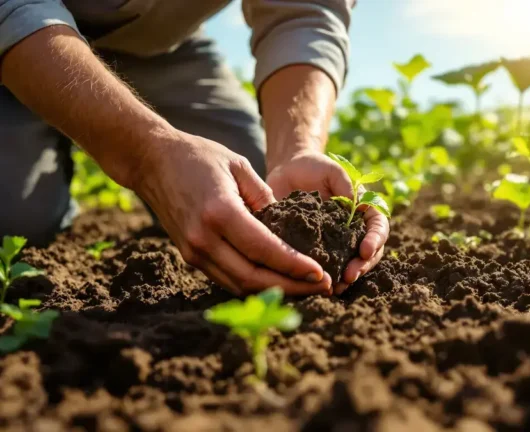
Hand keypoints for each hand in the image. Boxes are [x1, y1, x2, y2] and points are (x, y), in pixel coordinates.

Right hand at [130, 131, 331, 295]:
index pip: (264, 250)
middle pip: (253, 278)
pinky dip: (255, 284)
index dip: (294, 266)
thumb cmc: (199, 157)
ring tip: (306, 288)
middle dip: (292, 287)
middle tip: (322, 287)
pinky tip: (278, 280)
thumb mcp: (239, 165)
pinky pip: (227, 279)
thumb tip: (288, 228)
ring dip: (275, 291)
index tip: (320, 273)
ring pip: (240, 285)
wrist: (151, 162)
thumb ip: (265, 197)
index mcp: (220, 212)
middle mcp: (204, 238)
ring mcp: (194, 251)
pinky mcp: (190, 256)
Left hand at [267, 149, 389, 293]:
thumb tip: (356, 204)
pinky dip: (324, 277)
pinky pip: (324, 265)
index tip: (364, 250)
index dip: (375, 240)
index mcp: (363, 210)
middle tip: (349, 276)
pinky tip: (317, 286)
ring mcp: (336, 242)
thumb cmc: (314, 167)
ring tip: (336, 288)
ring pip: (349, 264)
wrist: (287, 171)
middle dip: (362, 266)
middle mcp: (353, 229)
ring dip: (345, 278)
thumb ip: (346, 184)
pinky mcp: (316, 249)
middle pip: (368, 253)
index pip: (378, 227)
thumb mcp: (332, 170)